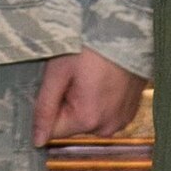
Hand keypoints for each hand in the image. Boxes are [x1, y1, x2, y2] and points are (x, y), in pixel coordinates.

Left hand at [31, 49, 147, 145]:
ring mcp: (123, 119)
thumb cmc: (90, 46)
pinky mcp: (132, 110)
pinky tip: (103, 77)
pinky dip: (101, 98)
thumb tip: (38, 141)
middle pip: (74, 124)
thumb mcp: (58, 72)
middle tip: (76, 74)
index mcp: (88, 119)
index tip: (59, 82)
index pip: (55, 130)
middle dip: (69, 102)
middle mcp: (108, 127)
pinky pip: (107, 112)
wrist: (126, 30)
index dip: (51, 105)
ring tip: (91, 73)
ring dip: (85, 100)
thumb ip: (45, 107)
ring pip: (90, 117)